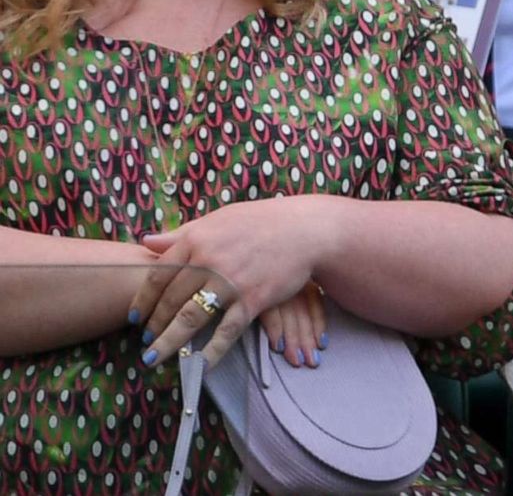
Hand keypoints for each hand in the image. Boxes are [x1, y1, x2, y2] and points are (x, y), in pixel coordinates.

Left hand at [129, 195, 337, 366]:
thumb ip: (182, 233)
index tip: (134, 318)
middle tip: (144, 342)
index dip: (143, 300)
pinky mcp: (253, 299)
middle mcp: (208, 261)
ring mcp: (230, 282)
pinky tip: (199, 365)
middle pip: (170, 300)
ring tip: (154, 358)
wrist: (305, 230)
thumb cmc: (261, 222)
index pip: (158, 276)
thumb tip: (146, 241)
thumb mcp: (218, 220)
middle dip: (154, 325)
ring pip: (190, 319)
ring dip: (169, 342)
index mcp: (196, 240)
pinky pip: (226, 331)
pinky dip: (211, 351)